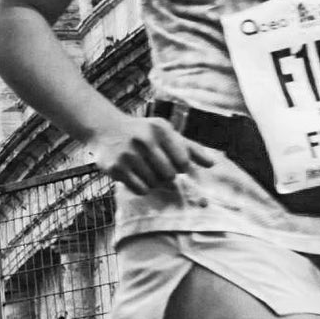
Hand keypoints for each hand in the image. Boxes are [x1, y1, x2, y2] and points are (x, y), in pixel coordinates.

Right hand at [90, 113, 217, 196]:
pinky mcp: (116, 168)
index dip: (181, 167)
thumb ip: (191, 148)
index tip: (172, 161)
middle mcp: (144, 140)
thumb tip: (212, 164)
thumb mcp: (166, 133)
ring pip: (155, 183)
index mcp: (160, 129)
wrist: (106, 129)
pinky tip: (135, 175)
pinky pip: (141, 189)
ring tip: (144, 168)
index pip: (183, 161)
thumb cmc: (144, 133)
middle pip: (169, 175)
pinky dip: (142, 187)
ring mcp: (128, 154)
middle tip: (156, 165)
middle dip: (166, 175)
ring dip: (153, 181)